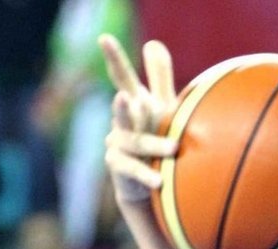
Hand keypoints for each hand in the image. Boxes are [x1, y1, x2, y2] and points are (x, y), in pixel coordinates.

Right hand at [99, 34, 177, 205]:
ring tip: (173, 148)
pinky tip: (160, 181)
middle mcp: (122, 121)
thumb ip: (158, 77)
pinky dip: (147, 174)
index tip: (104, 39)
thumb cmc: (157, 136)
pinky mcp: (118, 166)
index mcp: (134, 102)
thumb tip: (153, 43)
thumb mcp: (161, 107)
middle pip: (123, 111)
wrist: (149, 181)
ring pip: (135, 142)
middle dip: (123, 106)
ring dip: (153, 145)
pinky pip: (133, 169)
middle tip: (124, 98)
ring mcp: (117, 143)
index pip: (122, 76)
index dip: (113, 58)